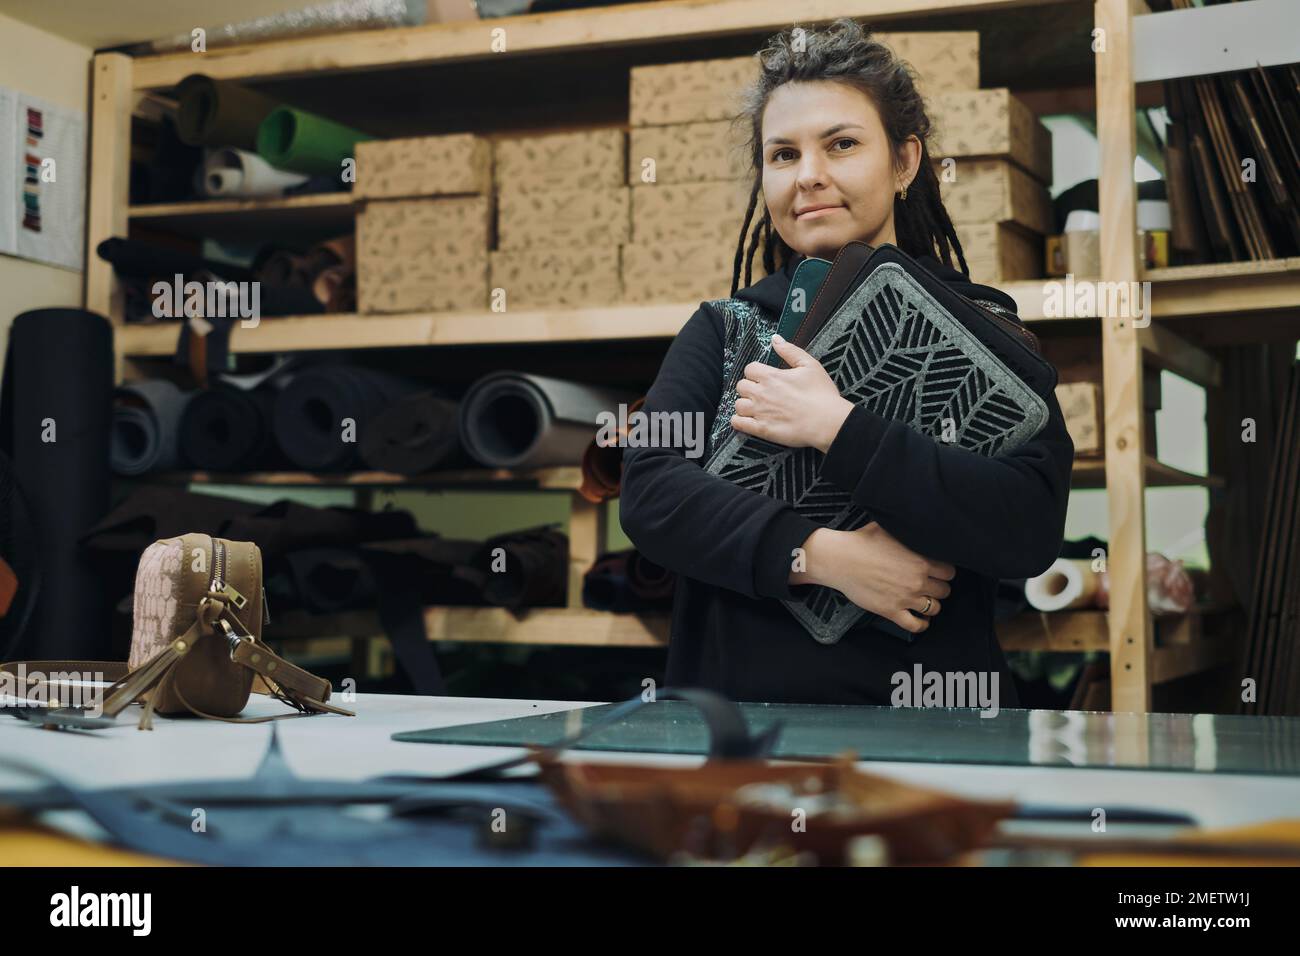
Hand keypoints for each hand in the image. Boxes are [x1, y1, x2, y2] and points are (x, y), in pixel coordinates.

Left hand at [730, 335, 854, 452]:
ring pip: (737, 405)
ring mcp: (759, 412)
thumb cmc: (822, 394)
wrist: (828, 422)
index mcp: (771, 376)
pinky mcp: (761, 429)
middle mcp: (761, 393)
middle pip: (740, 386)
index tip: (763, 377)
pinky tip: (746, 420)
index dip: (755, 372)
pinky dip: (738, 421)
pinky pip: (738, 423)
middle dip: (748, 388)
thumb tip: (775, 338)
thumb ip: (789, 350)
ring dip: (744, 405)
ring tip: (755, 407)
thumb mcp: (810, 365)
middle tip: (760, 393)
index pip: (749, 369)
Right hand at [793, 523, 954, 634]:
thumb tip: (915, 525)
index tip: (938, 572)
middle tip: (930, 585)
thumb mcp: (889, 528)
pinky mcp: (891, 611)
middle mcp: (917, 581)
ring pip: (934, 608)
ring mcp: (905, 598)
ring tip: (925, 601)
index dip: (944, 572)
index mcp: (920, 560)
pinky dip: (921, 624)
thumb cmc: (861, 542)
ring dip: (931, 605)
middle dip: (938, 588)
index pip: (949, 572)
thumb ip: (908, 531)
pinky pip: (915, 625)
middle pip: (944, 591)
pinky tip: (920, 619)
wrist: (839, 559)